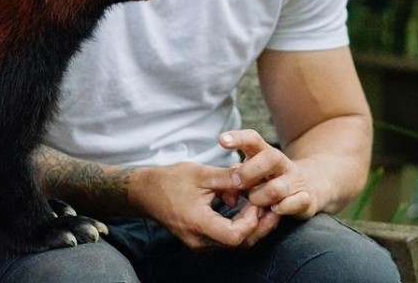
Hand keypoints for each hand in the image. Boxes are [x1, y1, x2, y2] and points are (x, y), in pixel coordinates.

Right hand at [127, 161, 261, 249]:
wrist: (146, 192)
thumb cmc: (170, 180)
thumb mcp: (200, 174)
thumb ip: (227, 178)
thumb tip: (252, 177)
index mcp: (198, 224)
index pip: (235, 236)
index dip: (251, 220)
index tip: (256, 200)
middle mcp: (199, 240)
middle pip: (239, 243)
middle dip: (258, 225)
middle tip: (272, 206)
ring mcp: (199, 243)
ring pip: (234, 242)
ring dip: (249, 225)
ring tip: (261, 204)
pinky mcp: (200, 240)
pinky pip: (225, 238)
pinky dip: (238, 224)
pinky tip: (243, 206)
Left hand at [220, 130, 319, 221]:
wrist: (307, 186)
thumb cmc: (267, 179)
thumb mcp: (250, 174)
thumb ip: (235, 178)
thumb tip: (225, 191)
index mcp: (264, 152)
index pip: (253, 139)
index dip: (238, 138)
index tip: (222, 140)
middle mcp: (281, 163)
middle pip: (270, 158)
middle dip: (249, 171)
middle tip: (236, 182)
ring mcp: (295, 180)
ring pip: (278, 187)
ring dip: (261, 196)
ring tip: (254, 201)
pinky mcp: (306, 199)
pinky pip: (295, 203)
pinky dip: (282, 208)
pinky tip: (274, 209)